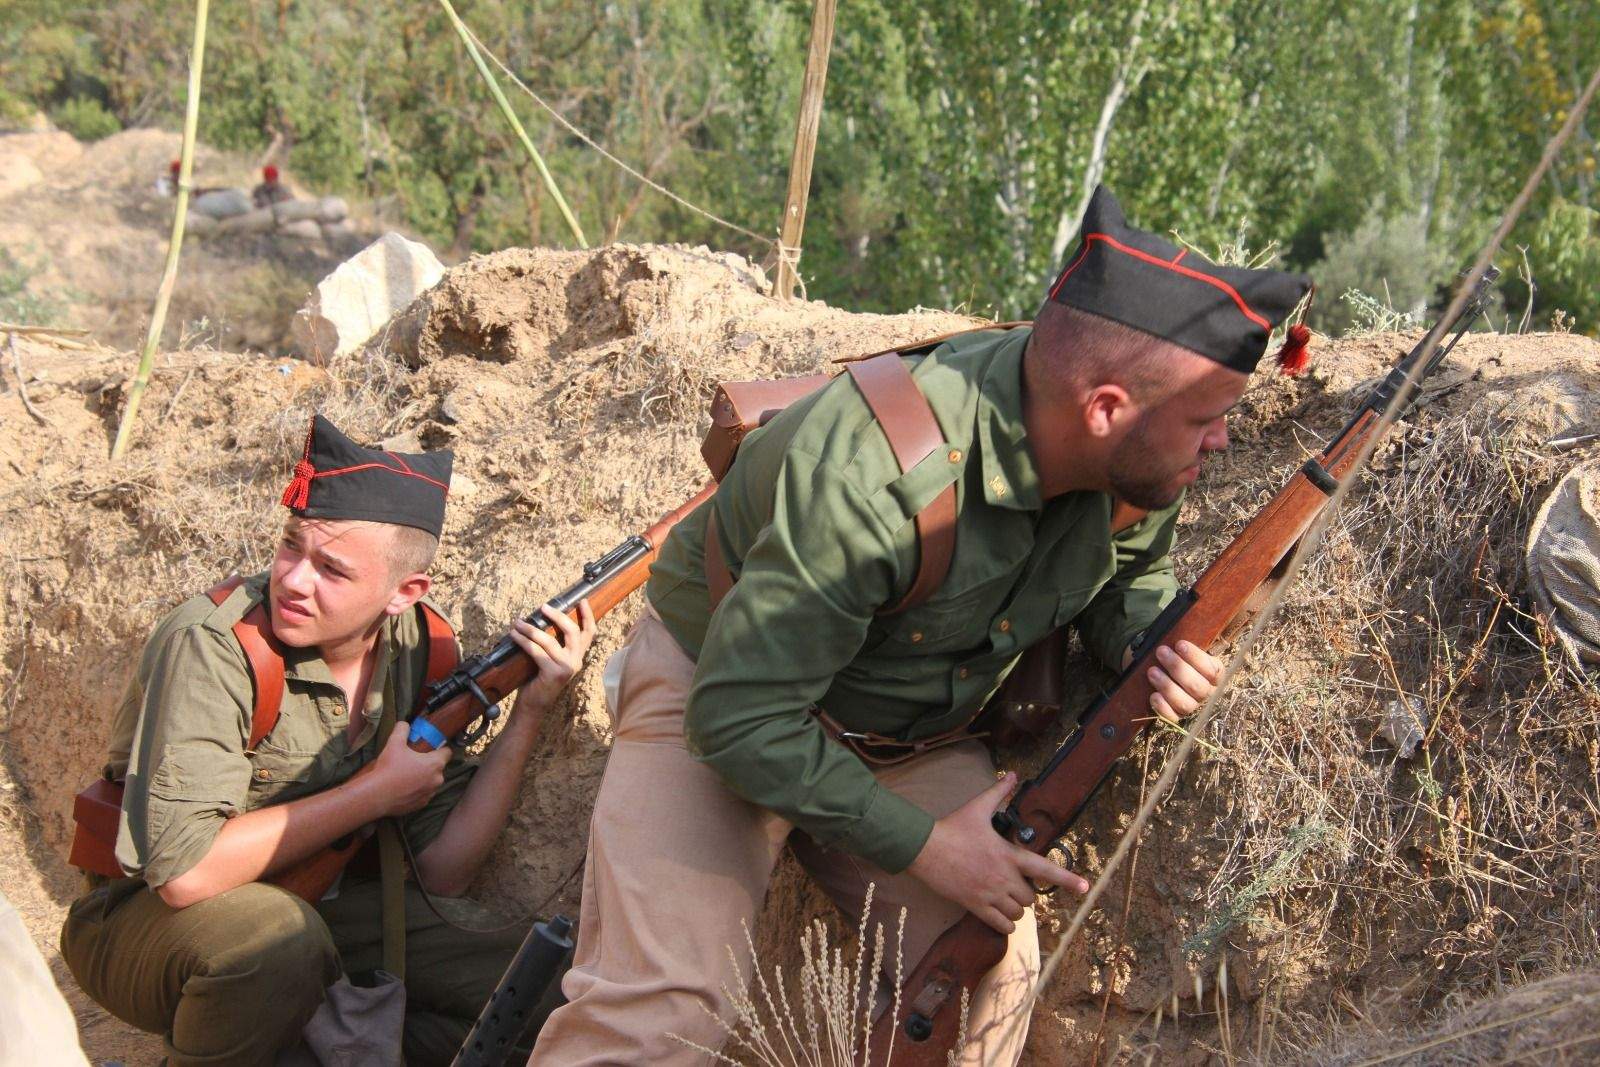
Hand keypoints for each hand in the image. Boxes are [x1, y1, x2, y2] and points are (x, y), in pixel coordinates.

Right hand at [368, 726, 450, 815]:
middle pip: (438, 767)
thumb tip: (404, 724)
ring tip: (406, 775)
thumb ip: (402, 729)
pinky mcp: (422, 805)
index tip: (429, 747)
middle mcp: (438, 779)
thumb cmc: (389, 768)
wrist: (377, 795)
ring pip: (431, 782)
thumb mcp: (394, 743)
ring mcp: (430, 793)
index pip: (447, 752)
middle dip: (429, 764)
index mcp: (435, 763)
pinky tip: (404, 788)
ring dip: (423, 778)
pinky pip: (423, 794)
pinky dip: (417, 790)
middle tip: (413, 760)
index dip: (439, 748)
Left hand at [508, 599, 596, 714]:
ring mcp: (566, 668)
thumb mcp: (550, 659)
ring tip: (518, 623)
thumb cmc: (538, 679)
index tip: (582, 600)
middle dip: (558, 616)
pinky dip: (524, 641)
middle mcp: (576, 661)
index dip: (588, 616)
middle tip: (543, 607)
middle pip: (573, 632)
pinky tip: (515, 635)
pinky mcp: (553, 673)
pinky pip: (537, 651)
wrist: (533, 705)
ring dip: (531, 629)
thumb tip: (539, 618)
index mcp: (577, 656)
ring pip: (550, 640)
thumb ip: (553, 644)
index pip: (589, 633)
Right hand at [906, 773, 1088, 934]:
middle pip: (1031, 897)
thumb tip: (1012, 775)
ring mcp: (990, 894)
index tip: (1085, 888)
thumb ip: (998, 792)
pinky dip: (1005, 924)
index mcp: (1009, 855)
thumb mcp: (977, 807)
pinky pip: (1001, 925)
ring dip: (1016, 908)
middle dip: (1026, 892)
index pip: (1045, 869)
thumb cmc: (953, 827)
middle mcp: (1004, 878)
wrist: (925, 848)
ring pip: (1018, 912)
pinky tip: (1002, 916)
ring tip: (1008, 899)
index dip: (1068, 880)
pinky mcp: (975, 906)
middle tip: (1015, 884)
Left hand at [1145, 640, 1223, 724]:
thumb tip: (1178, 640)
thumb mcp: (1185, 649)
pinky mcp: (1177, 716)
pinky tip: (1153, 695)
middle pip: (1198, 687)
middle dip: (1178, 668)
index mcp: (1215, 675)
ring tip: (1152, 671)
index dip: (1196, 658)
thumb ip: (1186, 646)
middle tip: (1161, 652)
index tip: (1179, 644)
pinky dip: (1163, 707)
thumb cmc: (1178, 656)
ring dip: (1167, 686)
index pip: (1213, 670)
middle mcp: (1207, 693)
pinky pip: (1173, 717)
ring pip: (1186, 703)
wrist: (1163, 669)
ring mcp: (1193, 705)